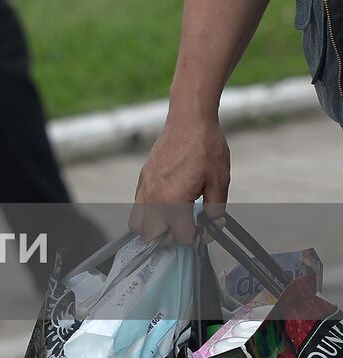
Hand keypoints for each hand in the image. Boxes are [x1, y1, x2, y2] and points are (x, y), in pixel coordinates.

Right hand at [128, 113, 230, 245]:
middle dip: (171, 236)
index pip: (179, 237)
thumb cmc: (206, 148)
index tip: (206, 228)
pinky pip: (138, 205)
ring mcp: (145, 187)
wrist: (188, 120)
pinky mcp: (142, 178)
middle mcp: (153, 197)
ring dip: (155, 227)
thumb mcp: (219, 182)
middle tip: (188, 226)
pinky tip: (168, 202)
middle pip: (151, 235)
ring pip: (138, 223)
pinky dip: (149, 212)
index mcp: (173, 201)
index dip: (197, 237)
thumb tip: (213, 226)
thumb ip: (216, 211)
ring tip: (174, 219)